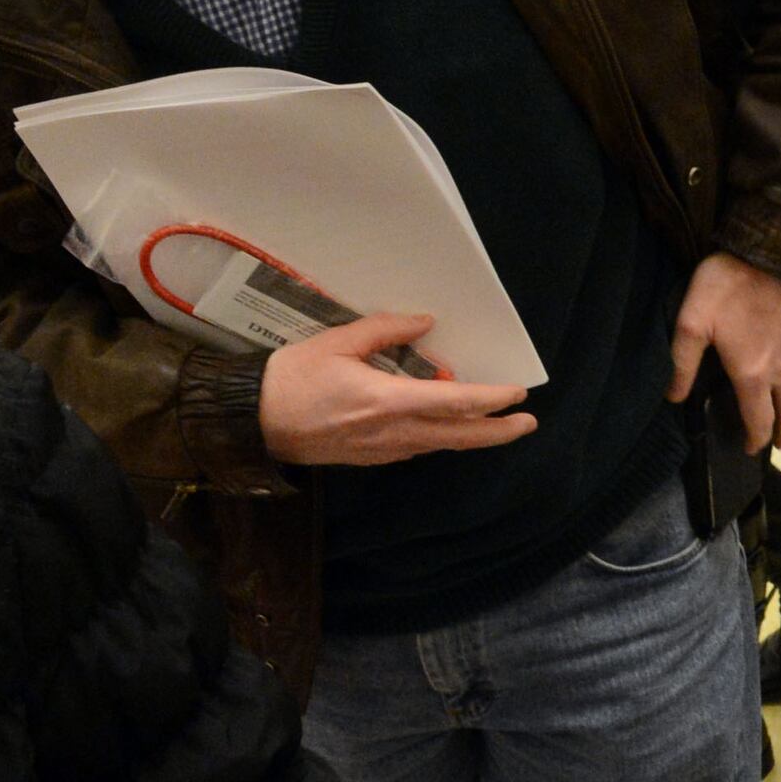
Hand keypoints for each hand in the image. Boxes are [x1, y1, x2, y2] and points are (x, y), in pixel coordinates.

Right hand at [258, 314, 536, 464]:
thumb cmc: (292, 378)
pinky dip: (440, 435)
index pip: (457, 403)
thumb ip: (385, 331)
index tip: (518, 395)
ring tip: (494, 420)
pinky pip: (418, 446)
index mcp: (389, 402)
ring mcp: (385, 450)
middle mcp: (395, 432)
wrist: (253, 422)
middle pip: (461, 436)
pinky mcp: (373, 458)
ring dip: (471, 433)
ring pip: (442, 443)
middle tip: (527, 422)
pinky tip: (445, 423)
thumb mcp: (338, 342)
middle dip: (499, 431)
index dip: (493, 400)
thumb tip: (425, 323)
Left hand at [667, 252, 780, 450]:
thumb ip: (682, 363)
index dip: (755, 439)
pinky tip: (778, 350)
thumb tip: (674, 397)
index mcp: (753, 373)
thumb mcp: (692, 322)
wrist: (772, 249)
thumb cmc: (727, 286)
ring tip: (777, 398)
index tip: (749, 449)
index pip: (759, 420)